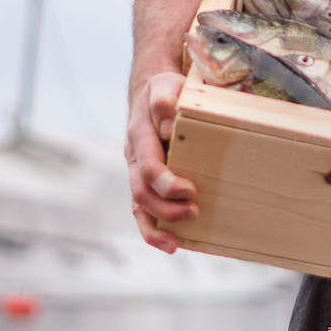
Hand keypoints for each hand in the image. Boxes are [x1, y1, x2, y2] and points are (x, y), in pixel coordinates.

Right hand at [125, 70, 195, 251]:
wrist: (152, 94)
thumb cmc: (164, 90)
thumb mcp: (164, 85)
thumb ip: (165, 100)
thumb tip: (169, 126)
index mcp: (139, 137)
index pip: (148, 166)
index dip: (166, 183)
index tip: (190, 190)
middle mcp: (135, 159)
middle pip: (141, 193)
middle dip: (166, 208)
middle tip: (195, 211)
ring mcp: (139, 174)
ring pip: (139, 207)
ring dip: (158, 225)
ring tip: (178, 240)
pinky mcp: (147, 183)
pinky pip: (144, 212)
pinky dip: (153, 231)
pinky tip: (173, 245)